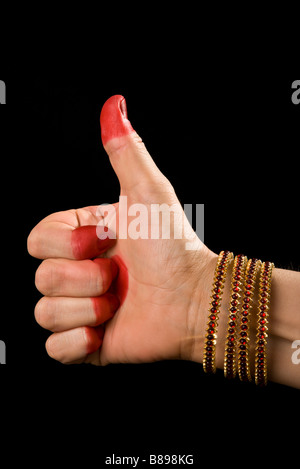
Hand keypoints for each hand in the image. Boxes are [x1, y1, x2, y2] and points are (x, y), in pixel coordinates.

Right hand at [28, 95, 215, 365]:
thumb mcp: (147, 194)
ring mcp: (80, 308)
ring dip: (87, 308)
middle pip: (41, 277)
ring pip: (44, 313)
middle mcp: (77, 272)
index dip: (68, 243)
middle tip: (121, 275)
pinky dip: (79, 342)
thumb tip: (113, 105)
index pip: (36, 239)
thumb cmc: (174, 246)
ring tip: (119, 303)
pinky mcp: (86, 343)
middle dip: (85, 277)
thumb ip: (125, 151)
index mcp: (81, 239)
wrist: (197, 300)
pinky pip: (53, 349)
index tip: (108, 240)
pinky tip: (106, 331)